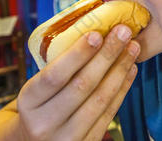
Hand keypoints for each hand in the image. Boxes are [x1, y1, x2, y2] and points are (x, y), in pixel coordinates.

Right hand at [16, 24, 138, 140]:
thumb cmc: (38, 108)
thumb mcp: (35, 89)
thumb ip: (57, 68)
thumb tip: (92, 32)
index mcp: (29, 102)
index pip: (54, 75)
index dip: (77, 54)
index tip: (96, 33)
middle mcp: (45, 123)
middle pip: (82, 86)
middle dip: (107, 55)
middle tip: (124, 32)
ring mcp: (66, 138)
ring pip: (100, 99)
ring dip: (120, 69)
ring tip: (133, 47)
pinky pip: (109, 114)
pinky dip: (122, 89)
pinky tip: (130, 69)